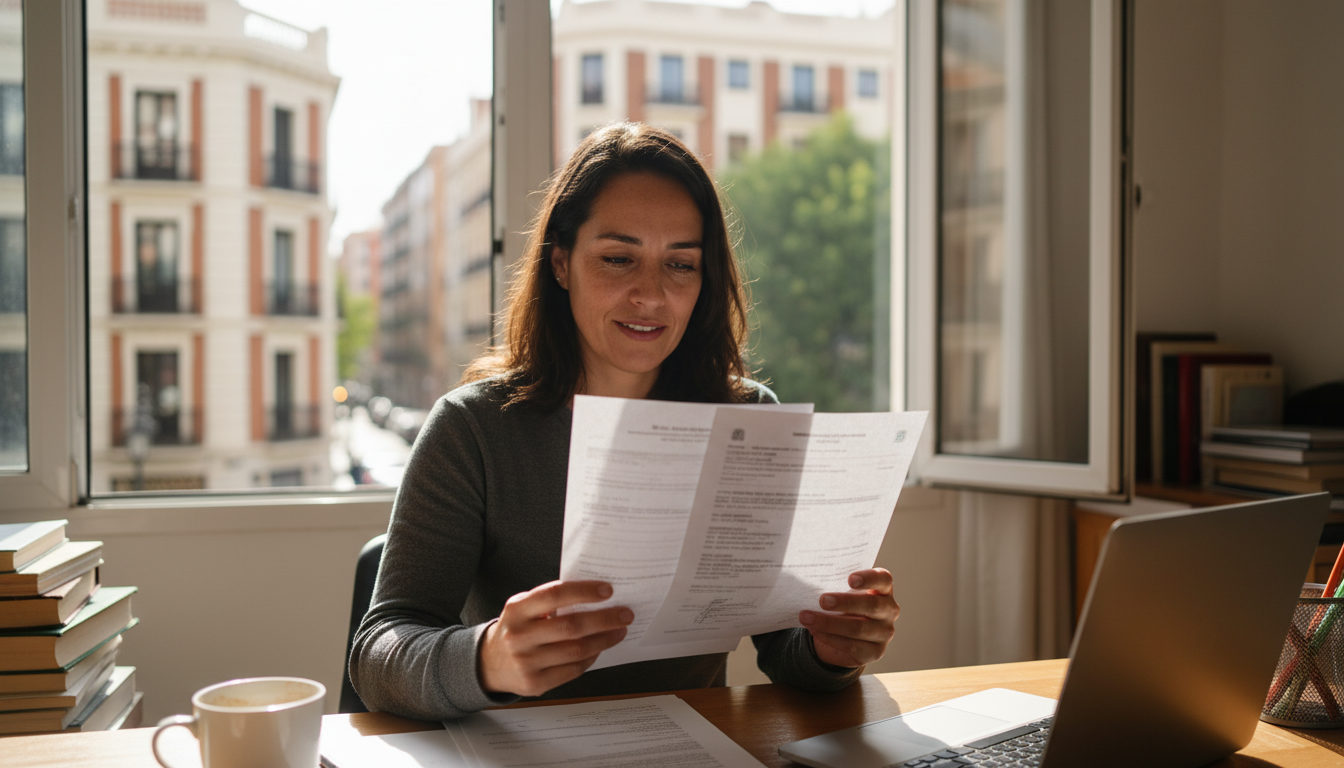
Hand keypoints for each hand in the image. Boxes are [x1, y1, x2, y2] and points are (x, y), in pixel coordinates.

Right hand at [479, 580, 632, 696]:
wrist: (488, 664)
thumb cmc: (516, 629)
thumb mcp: (524, 609)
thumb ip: (551, 602)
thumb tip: (596, 597)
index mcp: (517, 609)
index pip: (555, 595)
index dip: (584, 592)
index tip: (608, 590)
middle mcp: (518, 636)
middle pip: (571, 626)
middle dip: (604, 619)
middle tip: (625, 614)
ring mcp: (526, 662)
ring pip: (576, 650)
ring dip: (604, 640)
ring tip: (618, 631)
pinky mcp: (534, 683)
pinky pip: (572, 670)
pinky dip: (591, 658)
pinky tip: (599, 648)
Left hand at [799, 568, 899, 668]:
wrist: (842, 635)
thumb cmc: (842, 605)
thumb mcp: (842, 593)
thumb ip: (836, 587)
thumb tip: (812, 582)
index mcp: (884, 589)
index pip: (884, 579)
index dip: (869, 578)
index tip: (850, 579)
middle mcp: (889, 610)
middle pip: (871, 605)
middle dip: (845, 603)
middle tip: (822, 600)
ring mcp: (885, 633)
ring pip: (859, 628)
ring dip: (829, 623)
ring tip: (807, 618)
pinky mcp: (875, 652)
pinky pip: (852, 646)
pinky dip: (830, 638)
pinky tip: (815, 631)